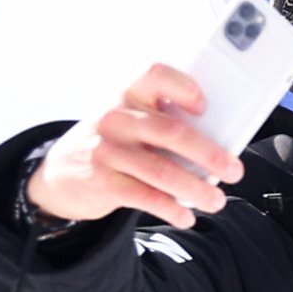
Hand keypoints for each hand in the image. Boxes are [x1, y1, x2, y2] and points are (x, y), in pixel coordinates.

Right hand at [26, 63, 248, 228]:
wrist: (58, 174)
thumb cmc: (111, 143)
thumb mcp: (128, 121)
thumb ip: (161, 121)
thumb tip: (216, 142)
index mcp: (127, 93)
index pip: (156, 75)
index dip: (184, 87)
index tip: (206, 107)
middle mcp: (115, 117)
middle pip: (171, 131)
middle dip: (209, 154)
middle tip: (234, 170)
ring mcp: (106, 150)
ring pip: (161, 170)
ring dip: (196, 189)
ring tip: (216, 200)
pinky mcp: (102, 181)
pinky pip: (145, 197)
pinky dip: (171, 209)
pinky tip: (185, 216)